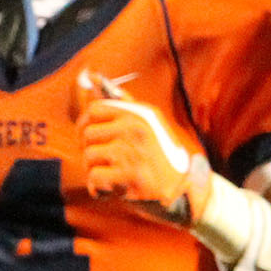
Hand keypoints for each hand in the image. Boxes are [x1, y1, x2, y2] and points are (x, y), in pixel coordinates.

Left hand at [77, 69, 212, 224]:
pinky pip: (94, 178)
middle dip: (91, 152)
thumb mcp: (148, 125)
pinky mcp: (131, 177)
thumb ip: (122, 103)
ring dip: (96, 171)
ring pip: (89, 157)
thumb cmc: (160, 159)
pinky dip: (98, 188)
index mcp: (139, 115)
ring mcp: (134, 153)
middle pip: (87, 135)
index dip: (85, 125)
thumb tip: (94, 77)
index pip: (94, 110)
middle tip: (109, 163)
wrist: (185, 193)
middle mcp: (136, 129)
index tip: (92, 139)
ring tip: (115, 175)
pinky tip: (114, 189)